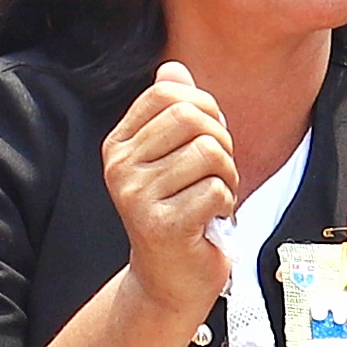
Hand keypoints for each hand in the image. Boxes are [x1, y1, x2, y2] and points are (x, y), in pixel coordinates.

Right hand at [104, 63, 238, 322]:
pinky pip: (215, 189)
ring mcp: (136, 196)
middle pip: (191, 118)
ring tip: (213, 197)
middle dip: (221, 142)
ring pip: (208, 153)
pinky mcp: (161, 225)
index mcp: (119, 145)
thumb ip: (172, 113)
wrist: (170, 278)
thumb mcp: (173, 157)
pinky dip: (225, 202)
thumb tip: (172, 68)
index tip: (209, 140)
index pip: (168, 94)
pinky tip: (210, 219)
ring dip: (227, 176)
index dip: (204, 109)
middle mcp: (120, 168)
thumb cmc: (179, 212)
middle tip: (218, 173)